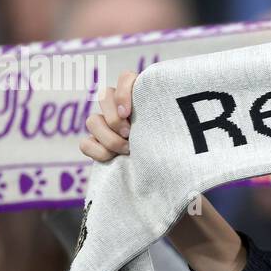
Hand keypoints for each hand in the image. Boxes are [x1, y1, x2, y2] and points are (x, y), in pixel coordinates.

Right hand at [79, 69, 243, 270]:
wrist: (173, 191)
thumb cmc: (182, 162)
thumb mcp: (181, 142)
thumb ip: (173, 124)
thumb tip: (185, 106)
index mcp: (145, 102)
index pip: (127, 78)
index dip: (125, 90)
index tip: (130, 112)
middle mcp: (124, 112)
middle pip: (105, 96)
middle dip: (114, 116)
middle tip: (130, 135)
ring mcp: (108, 130)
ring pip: (92, 119)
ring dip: (108, 136)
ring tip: (127, 151)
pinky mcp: (98, 149)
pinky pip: (85, 143)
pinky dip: (96, 151)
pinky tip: (112, 161)